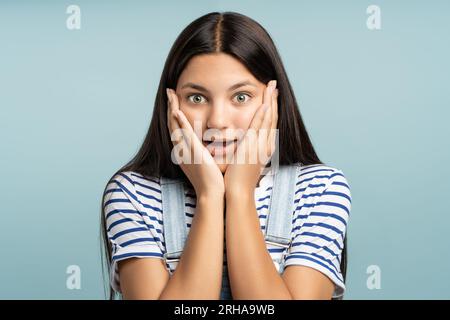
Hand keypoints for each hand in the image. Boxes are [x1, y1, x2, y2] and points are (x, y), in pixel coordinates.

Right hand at [166, 88, 224, 197]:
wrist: (213, 194)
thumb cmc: (213, 181)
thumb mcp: (206, 162)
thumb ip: (205, 151)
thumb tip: (210, 144)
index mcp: (184, 152)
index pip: (177, 129)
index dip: (173, 114)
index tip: (173, 101)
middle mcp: (181, 150)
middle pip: (172, 125)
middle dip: (170, 107)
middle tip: (169, 92)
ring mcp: (186, 151)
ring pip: (176, 127)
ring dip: (172, 110)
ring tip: (171, 95)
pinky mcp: (194, 153)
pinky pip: (185, 135)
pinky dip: (180, 123)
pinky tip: (177, 111)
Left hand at [223, 80, 278, 195]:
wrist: (237, 190)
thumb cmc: (236, 179)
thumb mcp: (243, 161)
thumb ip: (244, 150)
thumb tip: (240, 144)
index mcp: (263, 148)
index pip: (269, 124)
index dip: (271, 109)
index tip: (270, 97)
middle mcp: (266, 145)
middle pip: (272, 118)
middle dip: (273, 100)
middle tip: (274, 85)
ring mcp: (261, 145)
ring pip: (268, 118)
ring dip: (270, 101)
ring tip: (271, 86)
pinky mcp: (253, 146)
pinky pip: (260, 126)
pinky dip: (264, 113)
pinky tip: (265, 102)